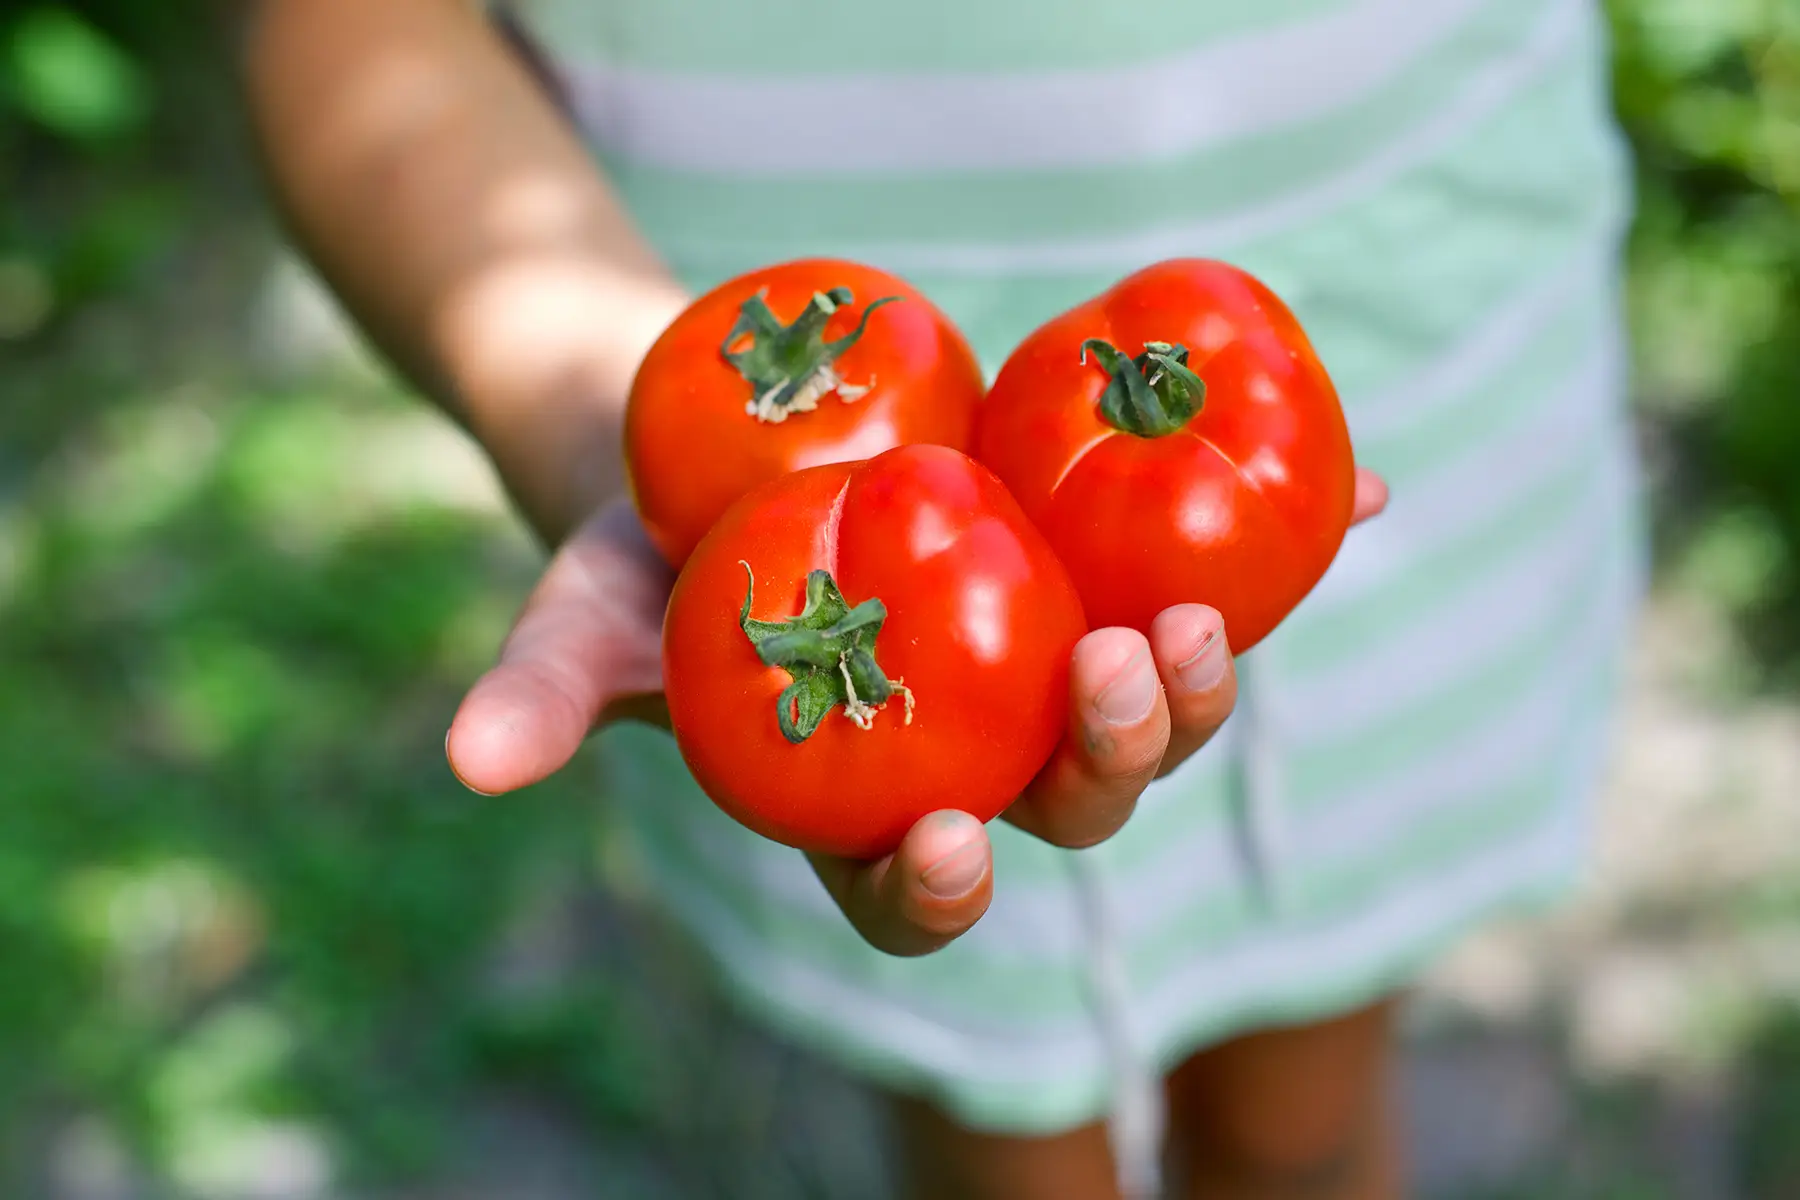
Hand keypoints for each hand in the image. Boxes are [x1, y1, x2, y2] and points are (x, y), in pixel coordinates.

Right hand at [446, 470, 1389, 955]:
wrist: (712, 447)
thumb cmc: (645, 559)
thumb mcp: (580, 616)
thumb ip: (543, 689)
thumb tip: (471, 762)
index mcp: (862, 800)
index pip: (916, 889)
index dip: (944, 891)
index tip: (952, 842)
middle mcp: (973, 745)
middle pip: (1069, 801)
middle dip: (1108, 766)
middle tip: (1117, 683)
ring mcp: (1041, 656)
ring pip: (1146, 705)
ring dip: (1196, 682)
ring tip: (1200, 617)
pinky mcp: (1096, 565)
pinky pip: (1198, 567)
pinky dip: (1291, 545)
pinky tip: (1362, 503)